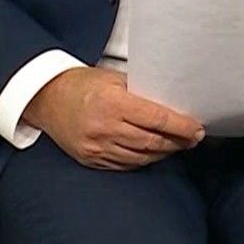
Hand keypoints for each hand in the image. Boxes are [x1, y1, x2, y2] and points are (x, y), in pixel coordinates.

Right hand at [24, 66, 203, 169]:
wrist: (46, 98)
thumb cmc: (82, 84)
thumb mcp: (114, 78)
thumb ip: (141, 92)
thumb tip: (173, 104)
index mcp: (113, 104)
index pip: (157, 119)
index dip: (182, 126)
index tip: (197, 129)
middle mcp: (105, 128)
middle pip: (152, 142)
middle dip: (178, 142)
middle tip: (193, 139)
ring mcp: (96, 148)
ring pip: (141, 157)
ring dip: (163, 153)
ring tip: (177, 146)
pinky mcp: (90, 160)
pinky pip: (124, 165)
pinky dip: (143, 160)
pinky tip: (153, 154)